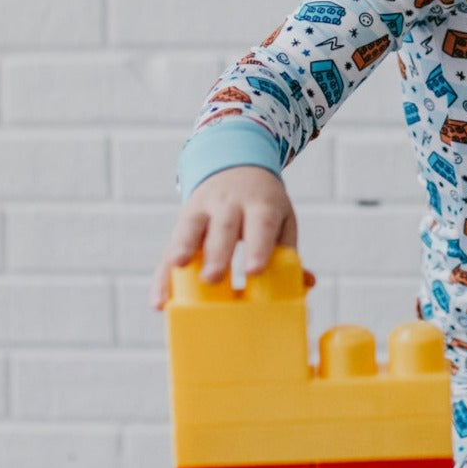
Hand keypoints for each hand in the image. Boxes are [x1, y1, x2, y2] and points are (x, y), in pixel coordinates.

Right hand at [150, 165, 300, 310]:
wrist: (235, 166)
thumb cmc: (263, 204)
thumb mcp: (281, 218)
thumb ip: (288, 250)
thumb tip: (306, 285)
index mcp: (261, 203)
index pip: (261, 222)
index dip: (258, 246)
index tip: (254, 271)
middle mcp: (230, 203)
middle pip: (223, 227)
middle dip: (217, 253)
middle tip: (214, 278)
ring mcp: (203, 209)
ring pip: (191, 228)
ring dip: (183, 250)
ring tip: (178, 270)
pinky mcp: (183, 221)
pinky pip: (172, 248)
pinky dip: (164, 275)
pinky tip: (160, 301)